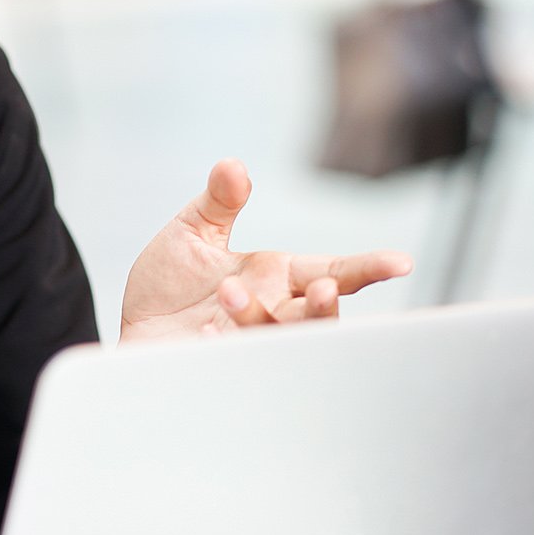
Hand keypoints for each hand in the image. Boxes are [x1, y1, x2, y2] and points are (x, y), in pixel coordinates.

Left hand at [119, 159, 410, 342]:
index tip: (401, 263)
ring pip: (280, 340)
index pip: (334, 270)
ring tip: (229, 291)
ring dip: (261, 316)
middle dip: (326, 305)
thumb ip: (218, 202)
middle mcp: (272, 313)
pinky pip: (235, 362)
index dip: (369, 268)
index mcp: (278, 277)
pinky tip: (203, 334)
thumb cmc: (170, 284)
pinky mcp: (220, 368)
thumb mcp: (193, 233)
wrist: (132, 328)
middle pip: (318, 316)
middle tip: (325, 287)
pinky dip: (223, 346)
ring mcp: (248, 344)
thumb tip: (233, 165)